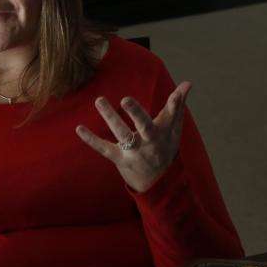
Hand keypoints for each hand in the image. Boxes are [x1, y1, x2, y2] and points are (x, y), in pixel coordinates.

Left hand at [75, 81, 191, 192]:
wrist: (159, 184)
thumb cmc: (165, 149)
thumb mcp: (174, 129)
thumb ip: (177, 105)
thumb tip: (187, 83)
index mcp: (164, 133)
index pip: (171, 117)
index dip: (175, 106)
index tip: (176, 95)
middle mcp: (150, 143)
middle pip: (145, 126)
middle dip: (137, 113)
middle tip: (126, 99)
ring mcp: (134, 152)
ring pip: (123, 134)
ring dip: (111, 117)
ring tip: (100, 100)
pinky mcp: (120, 159)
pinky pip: (104, 148)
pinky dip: (91, 139)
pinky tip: (79, 128)